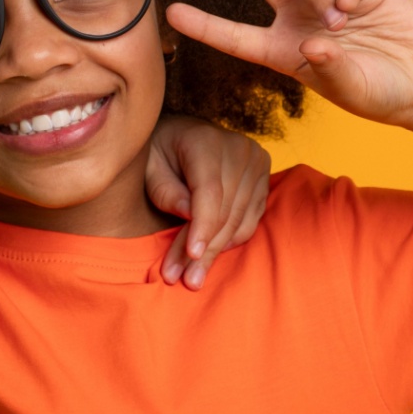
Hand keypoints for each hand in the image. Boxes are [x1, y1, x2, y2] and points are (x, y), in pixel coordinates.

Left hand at [147, 117, 270, 288]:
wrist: (181, 134)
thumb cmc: (158, 153)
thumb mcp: (149, 168)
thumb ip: (166, 191)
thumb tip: (189, 216)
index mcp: (206, 140)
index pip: (210, 192)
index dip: (202, 227)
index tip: (191, 256)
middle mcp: (239, 149)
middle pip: (225, 211)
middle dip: (203, 249)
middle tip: (183, 279)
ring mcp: (256, 163)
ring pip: (239, 220)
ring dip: (216, 252)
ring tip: (193, 277)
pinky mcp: (263, 180)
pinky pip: (250, 220)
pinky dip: (230, 241)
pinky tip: (210, 256)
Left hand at [165, 0, 412, 129]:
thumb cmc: (380, 93)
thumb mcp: (351, 90)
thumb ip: (331, 69)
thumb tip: (313, 41)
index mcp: (282, 51)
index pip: (235, 36)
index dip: (204, 25)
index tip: (171, 12)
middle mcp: (297, 19)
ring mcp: (327, 0)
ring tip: (339, 21)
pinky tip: (358, 8)